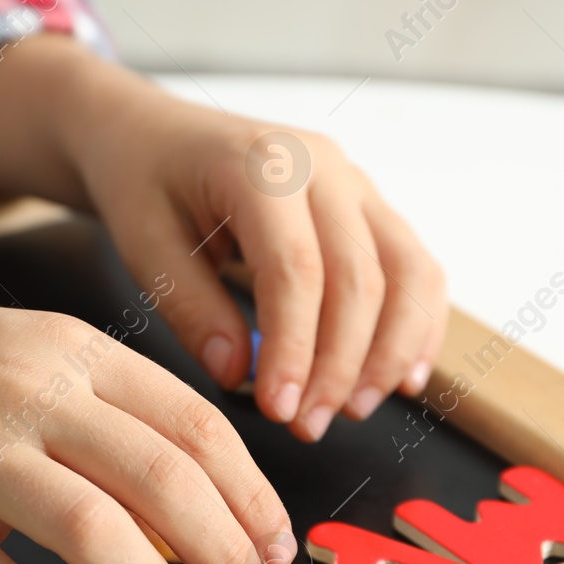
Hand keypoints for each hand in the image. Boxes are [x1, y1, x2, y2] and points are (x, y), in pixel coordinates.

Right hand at [0, 282, 295, 563]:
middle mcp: (27, 394)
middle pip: (162, 480)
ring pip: (90, 529)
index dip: (251, 497)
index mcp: (70, 350)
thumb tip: (199, 510)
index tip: (272, 546)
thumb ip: (113, 415)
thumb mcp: (35, 355)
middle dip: (222, 551)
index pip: (194, 425)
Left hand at [67, 65, 447, 441]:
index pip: (296, 271)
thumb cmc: (145, 186)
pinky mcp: (370, 206)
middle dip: (341, 365)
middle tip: (309, 427)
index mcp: (261, 166)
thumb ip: (191, 309)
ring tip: (353, 410)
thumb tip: (239, 376)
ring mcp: (355, 182)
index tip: (279, 410)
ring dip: (391, 352)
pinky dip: (419, 326)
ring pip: (407, 273)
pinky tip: (404, 380)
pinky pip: (417, 268)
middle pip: (360, 278)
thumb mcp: (144, 246)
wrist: (154, 135)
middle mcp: (323, 165)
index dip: (295, 349)